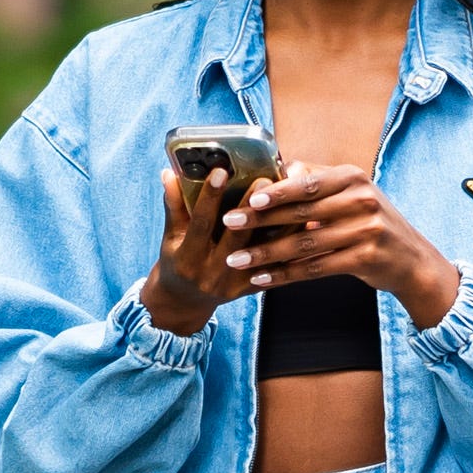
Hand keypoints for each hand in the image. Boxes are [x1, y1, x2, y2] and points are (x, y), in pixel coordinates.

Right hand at [138, 167, 284, 336]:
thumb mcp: (170, 236)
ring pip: (261, 253)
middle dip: (250, 208)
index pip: (200, 223)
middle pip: (236, 238)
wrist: (186, 301)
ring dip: (279, 226)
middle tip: (264, 179)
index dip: (210, 197)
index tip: (220, 171)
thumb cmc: (177, 260)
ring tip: (292, 199)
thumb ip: (174, 205)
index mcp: (188, 258)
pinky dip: (289, 248)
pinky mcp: (251, 290)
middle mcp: (211, 274)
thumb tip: (169, 172)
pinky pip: (275, 269)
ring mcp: (233, 285)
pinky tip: (303, 226)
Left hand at [221, 165, 460, 330]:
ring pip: (305, 244)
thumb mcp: (351, 192)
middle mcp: (361, 200)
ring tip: (236, 260)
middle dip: (261, 220)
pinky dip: (286, 275)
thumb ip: (317, 180)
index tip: (250, 197)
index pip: (308, 182)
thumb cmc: (370, 221)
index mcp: (352, 178)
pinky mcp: (365, 259)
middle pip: (302, 212)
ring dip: (267, 254)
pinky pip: (316, 268)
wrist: (410, 257)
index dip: (278, 190)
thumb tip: (281, 167)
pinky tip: (263, 279)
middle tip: (229, 225)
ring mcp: (366, 231)